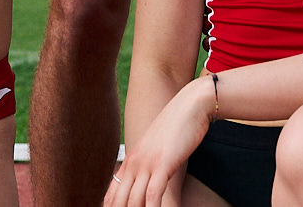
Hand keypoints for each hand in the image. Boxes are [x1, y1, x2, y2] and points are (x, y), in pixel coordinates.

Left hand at [104, 76, 212, 206]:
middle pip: (118, 201)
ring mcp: (147, 163)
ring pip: (133, 202)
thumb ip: (149, 162)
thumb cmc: (178, 126)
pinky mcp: (163, 164)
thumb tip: (149, 179)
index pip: (111, 194)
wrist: (191, 104)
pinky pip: (153, 194)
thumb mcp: (157, 146)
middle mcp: (134, 163)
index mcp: (130, 160)